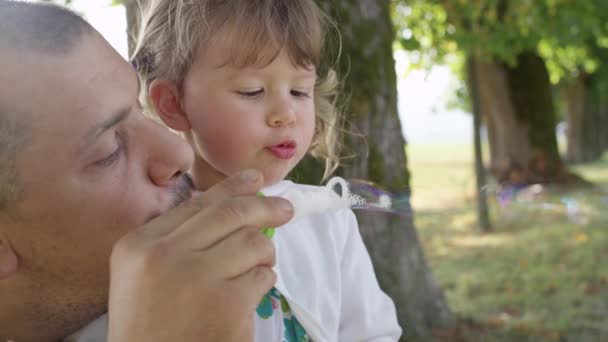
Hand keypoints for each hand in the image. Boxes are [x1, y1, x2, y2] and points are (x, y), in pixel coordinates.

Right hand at [107, 170, 292, 341]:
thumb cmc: (149, 325)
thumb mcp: (143, 275)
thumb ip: (177, 238)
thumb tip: (230, 202)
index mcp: (140, 245)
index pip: (196, 204)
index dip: (232, 188)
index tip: (255, 180)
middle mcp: (165, 255)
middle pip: (230, 214)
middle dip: (265, 207)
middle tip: (286, 209)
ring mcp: (197, 278)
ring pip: (253, 242)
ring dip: (264, 254)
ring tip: (258, 267)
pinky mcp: (227, 304)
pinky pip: (262, 277)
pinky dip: (263, 282)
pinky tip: (249, 296)